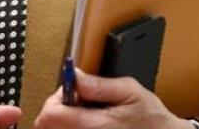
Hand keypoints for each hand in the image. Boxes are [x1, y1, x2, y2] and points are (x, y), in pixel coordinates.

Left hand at [34, 69, 187, 128]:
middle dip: (56, 111)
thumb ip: (98, 85)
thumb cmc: (151, 119)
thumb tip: (73, 75)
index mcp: (96, 125)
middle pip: (47, 126)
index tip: (69, 92)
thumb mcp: (130, 92)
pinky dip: (70, 127)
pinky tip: (88, 124)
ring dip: (63, 120)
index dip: (54, 100)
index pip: (49, 116)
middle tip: (78, 104)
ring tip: (86, 115)